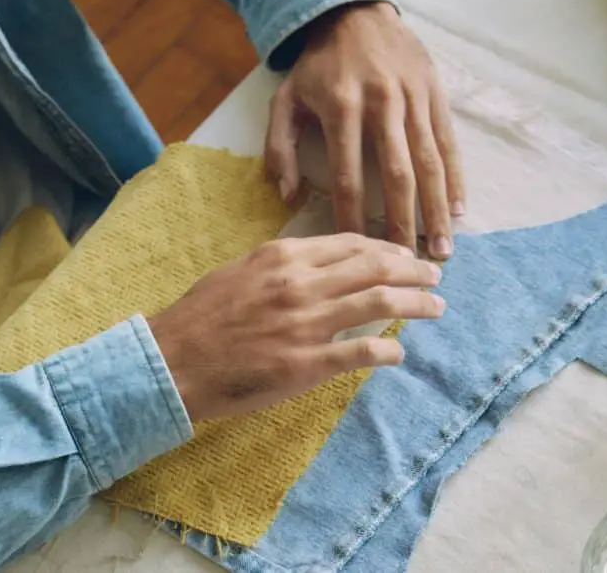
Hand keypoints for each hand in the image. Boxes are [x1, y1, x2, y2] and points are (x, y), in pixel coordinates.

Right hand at [148, 234, 443, 421]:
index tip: (405, 254)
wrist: (171, 361)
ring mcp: (306, 323)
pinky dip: (387, 350)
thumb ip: (285, 264)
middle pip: (375, 267)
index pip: (352, 243)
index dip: (387, 247)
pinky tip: (400, 354)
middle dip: (413, 269)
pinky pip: (361, 352)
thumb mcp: (241, 271)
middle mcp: (301, 282)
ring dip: (415, 303)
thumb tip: (324, 264)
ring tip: (436, 307)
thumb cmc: (201, 316)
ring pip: (378, 302)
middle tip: (435, 275)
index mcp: (284, 255)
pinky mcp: (306, 364)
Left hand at [265, 2, 464, 259]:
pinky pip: (448, 143)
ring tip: (442, 249)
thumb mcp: (285, 99)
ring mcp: (413, 98)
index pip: (347, 175)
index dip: (352, 216)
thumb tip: (288, 196)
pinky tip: (459, 211)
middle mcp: (381, 103)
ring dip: (437, 210)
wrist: (355, 12)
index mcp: (341, 107)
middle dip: (404, 223)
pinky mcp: (435, 93)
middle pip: (396, 175)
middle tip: (410, 264)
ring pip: (429, 162)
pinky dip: (455, 179)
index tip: (358, 252)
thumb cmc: (318, 66)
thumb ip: (279, 148)